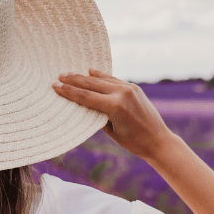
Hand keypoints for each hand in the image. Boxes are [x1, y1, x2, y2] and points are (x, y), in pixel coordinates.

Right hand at [52, 68, 176, 161]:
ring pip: (102, 79)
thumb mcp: (111, 131)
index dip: (69, 91)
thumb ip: (97, 116)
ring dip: (85, 76)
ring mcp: (129, 88)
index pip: (85, 96)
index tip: (55, 86)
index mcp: (115, 107)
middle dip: (73, 80)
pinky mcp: (134, 88)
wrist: (158, 140)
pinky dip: (101, 76)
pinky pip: (113, 80)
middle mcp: (122, 93)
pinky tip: (90, 71)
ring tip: (69, 74)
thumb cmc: (134, 142)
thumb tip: (83, 105)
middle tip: (58, 76)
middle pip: (91, 84)